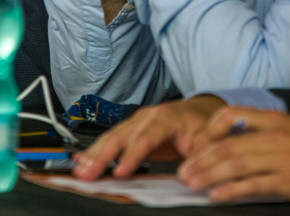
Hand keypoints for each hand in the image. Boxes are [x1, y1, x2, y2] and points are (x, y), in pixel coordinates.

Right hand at [73, 95, 224, 180]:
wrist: (199, 112)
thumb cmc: (202, 126)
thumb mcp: (209, 140)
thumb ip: (200, 157)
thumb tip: (188, 177)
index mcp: (167, 117)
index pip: (147, 136)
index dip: (132, 154)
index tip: (121, 172)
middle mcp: (147, 116)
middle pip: (121, 135)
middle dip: (102, 155)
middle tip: (88, 173)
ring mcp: (136, 122)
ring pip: (111, 137)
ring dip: (94, 155)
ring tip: (80, 170)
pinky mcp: (130, 131)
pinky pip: (110, 141)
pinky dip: (95, 152)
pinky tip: (82, 160)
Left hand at [178, 107, 289, 205]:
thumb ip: (264, 132)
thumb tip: (232, 142)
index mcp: (274, 120)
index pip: (231, 115)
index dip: (209, 129)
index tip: (196, 143)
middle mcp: (275, 137)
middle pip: (227, 145)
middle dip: (200, 158)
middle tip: (183, 170)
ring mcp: (281, 159)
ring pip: (235, 164)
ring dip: (209, 175)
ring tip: (191, 183)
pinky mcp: (289, 182)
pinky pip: (253, 186)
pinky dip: (231, 190)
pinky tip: (217, 195)